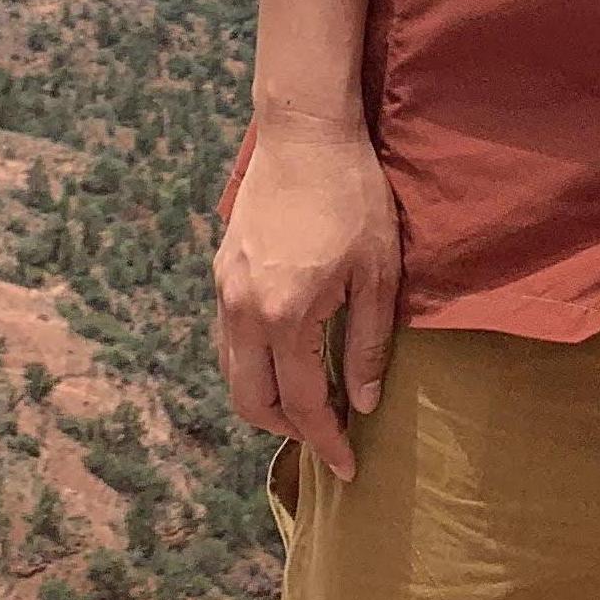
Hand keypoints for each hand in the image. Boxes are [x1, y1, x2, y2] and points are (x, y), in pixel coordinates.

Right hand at [212, 118, 400, 481]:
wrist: (303, 132)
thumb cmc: (352, 197)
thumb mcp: (378, 273)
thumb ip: (368, 343)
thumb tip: (362, 403)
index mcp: (285, 316)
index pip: (301, 403)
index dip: (326, 442)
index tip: (349, 467)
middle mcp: (243, 310)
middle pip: (250, 401)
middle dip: (288, 430)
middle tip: (328, 436)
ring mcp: (225, 290)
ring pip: (232, 372)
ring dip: (265, 399)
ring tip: (308, 402)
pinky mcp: (221, 271)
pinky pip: (228, 339)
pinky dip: (252, 365)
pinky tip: (286, 358)